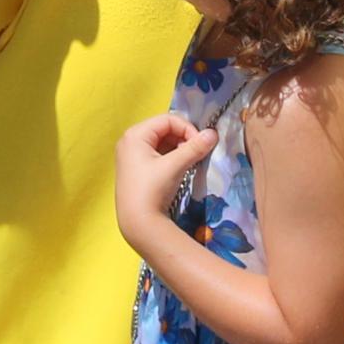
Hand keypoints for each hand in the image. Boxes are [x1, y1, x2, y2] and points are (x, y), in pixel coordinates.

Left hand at [110, 110, 214, 235]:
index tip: (201, 144)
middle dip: (183, 139)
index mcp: (135, 135)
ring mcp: (131, 156)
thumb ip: (194, 148)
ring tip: (190, 162)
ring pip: (162, 143)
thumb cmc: (153, 189)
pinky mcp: (136, 170)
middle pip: (164, 130)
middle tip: (196, 153)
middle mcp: (130, 141)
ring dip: (179, 149)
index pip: (167, 120)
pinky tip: (180, 169)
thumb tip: (213, 133)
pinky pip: (157, 155)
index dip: (187, 128)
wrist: (138, 223)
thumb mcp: (175, 166)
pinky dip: (171, 158)